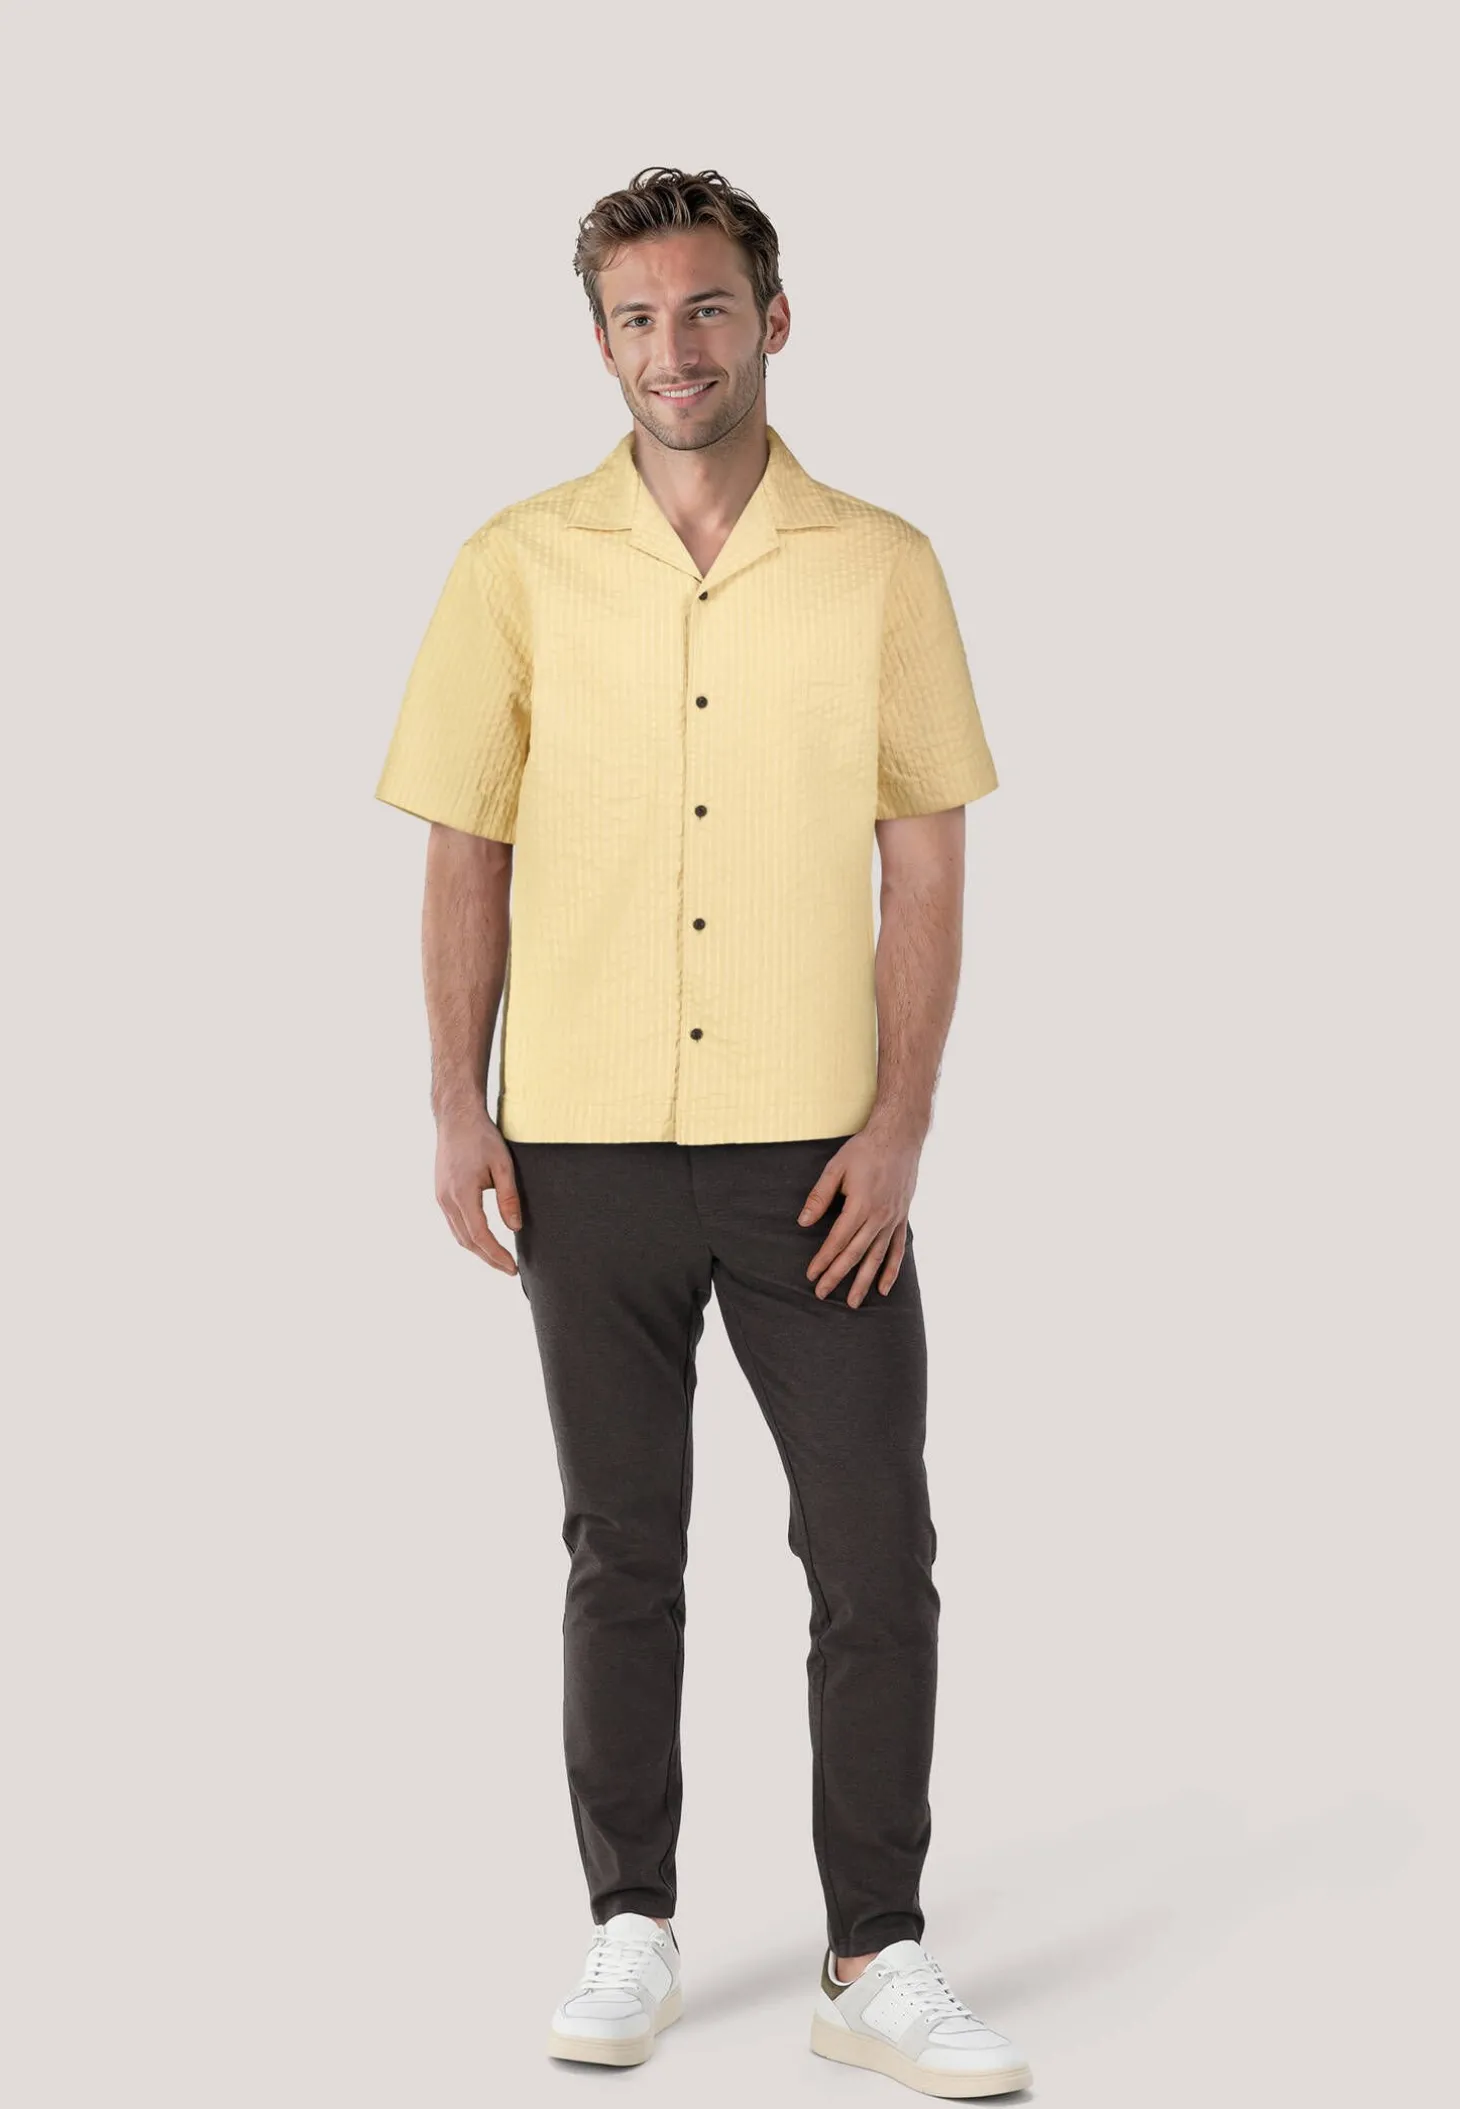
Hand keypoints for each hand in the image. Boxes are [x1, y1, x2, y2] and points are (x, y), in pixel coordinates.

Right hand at [434, 1106, 521, 1273]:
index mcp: (462, 1193)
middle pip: (467, 1241)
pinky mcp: (441, 1193)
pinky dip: (469, 1236)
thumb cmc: (481, 1137)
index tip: (512, 1267)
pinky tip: (483, 1240)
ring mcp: (440, 1197)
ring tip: (499, 1259)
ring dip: (478, 1250)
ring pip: (458, 1234)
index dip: (496, 1255)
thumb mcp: (503, 1165)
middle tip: (509, 1269)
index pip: (480, 1235)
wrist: (456, 1118)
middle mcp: (446, 1199)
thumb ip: (508, 1197)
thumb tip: (514, 1227)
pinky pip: (454, 1223)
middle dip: (489, 1258)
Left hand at [797, 1118, 923, 1305]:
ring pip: (877, 1257)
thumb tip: (803, 1221)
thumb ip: (820, 1196)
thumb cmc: (865, 1150)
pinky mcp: (902, 1218)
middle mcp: (878, 1217)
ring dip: (864, 1281)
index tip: (811, 1275)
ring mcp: (893, 1219)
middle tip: (822, 1294)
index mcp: (859, 1205)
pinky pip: (898, 1250)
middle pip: (855, 1254)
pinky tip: (884, 1288)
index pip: (837, 1240)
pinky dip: (891, 1270)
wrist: (900, 1137)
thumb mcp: (836, 1168)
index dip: (823, 1259)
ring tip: (853, 1303)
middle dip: (837, 1276)